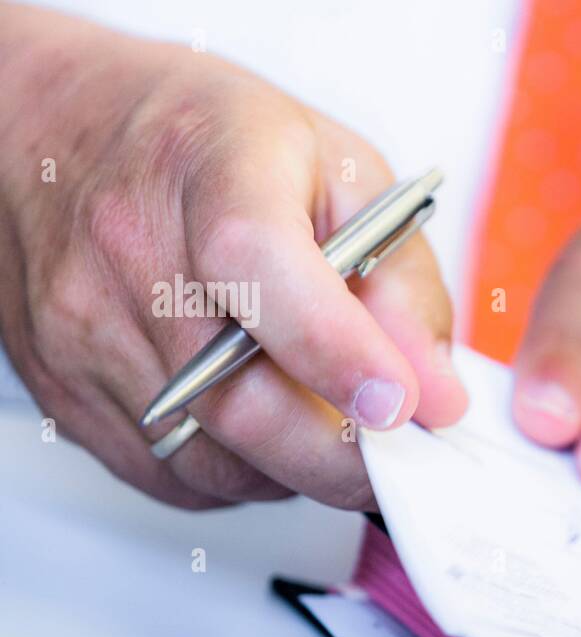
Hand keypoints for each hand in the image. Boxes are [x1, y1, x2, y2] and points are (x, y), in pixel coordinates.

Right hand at [0, 8, 465, 509]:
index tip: (398, 406)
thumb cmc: (212, 144)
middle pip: (236, 400)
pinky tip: (260, 422)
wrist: (61, 132)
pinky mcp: (62, 392)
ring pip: (212, 459)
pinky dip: (237, 472)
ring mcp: (83, 330)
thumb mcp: (343, 173)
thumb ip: (401, 285)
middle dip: (340, 457)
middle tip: (397, 461)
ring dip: (291, 468)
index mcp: (212, 171)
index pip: (259, 268)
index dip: (336, 351)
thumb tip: (436, 396)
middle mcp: (127, 252)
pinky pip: (171, 476)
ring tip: (323, 420)